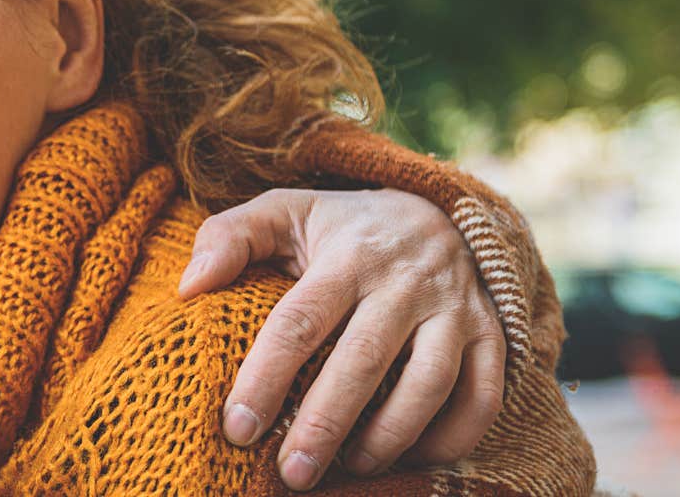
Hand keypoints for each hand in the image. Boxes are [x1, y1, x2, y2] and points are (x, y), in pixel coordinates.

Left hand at [178, 188, 504, 490]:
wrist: (436, 209)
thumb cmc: (341, 226)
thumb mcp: (284, 211)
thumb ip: (229, 237)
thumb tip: (188, 287)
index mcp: (346, 255)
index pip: (300, 321)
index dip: (266, 377)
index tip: (237, 428)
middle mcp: (404, 281)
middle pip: (363, 360)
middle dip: (324, 423)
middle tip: (291, 475)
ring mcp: (454, 308)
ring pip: (429, 383)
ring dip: (389, 436)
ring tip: (350, 468)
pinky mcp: (491, 333)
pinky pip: (482, 395)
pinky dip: (452, 436)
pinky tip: (412, 458)